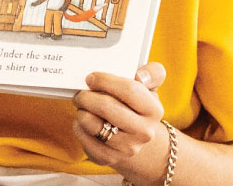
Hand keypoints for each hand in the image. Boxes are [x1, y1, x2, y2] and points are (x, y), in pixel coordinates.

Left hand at [73, 62, 168, 183]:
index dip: (105, 81)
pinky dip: (78, 127)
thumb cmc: (136, 106)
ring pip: (91, 123)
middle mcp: (144, 132)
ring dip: (81, 111)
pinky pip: (84, 138)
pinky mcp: (109, 158)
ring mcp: (127, 148)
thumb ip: (152, 73)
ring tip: (84, 107)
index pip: (129, 90)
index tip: (91, 78)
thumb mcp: (148, 88)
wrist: (136, 137)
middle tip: (81, 93)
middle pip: (106, 107)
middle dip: (87, 96)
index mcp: (154, 110)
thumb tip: (141, 74)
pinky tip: (84, 122)